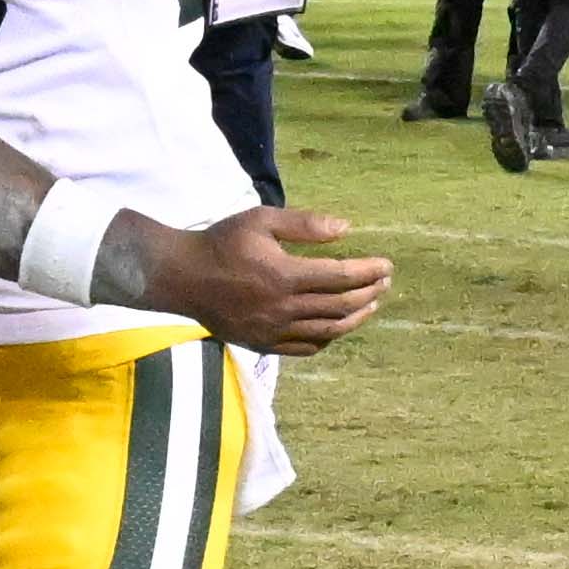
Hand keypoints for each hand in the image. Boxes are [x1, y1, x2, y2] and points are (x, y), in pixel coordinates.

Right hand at [124, 202, 389, 354]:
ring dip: (356, 318)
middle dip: (370, 292)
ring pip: (329, 331)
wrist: (182, 277)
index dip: (369, 271)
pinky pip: (307, 348)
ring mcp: (273, 330)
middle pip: (341, 305)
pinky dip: (329, 338)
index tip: (386, 265)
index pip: (342, 276)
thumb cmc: (221, 242)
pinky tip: (338, 326)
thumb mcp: (260, 220)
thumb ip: (304, 224)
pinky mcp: (263, 344)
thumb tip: (346, 228)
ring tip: (372, 304)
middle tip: (385, 281)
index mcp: (284, 275)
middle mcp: (282, 307)